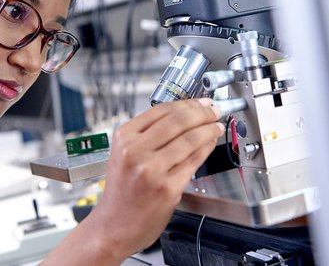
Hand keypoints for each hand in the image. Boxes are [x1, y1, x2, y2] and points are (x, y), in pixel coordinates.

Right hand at [86, 99, 222, 258]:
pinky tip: (210, 145)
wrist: (113, 226)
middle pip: (178, 121)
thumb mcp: (124, 154)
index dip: (187, 103)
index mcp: (124, 138)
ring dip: (208, 130)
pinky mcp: (167, 188)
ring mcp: (151, 170)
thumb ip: (147, 135)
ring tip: (215, 127)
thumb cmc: (121, 192)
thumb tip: (183, 116)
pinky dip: (206, 149)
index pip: (161, 110)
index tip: (200, 102)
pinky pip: (193, 162)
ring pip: (190, 140)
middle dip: (202, 113)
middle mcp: (135, 151)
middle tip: (213, 110)